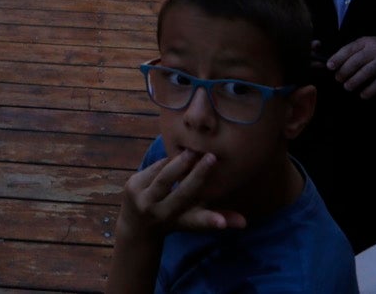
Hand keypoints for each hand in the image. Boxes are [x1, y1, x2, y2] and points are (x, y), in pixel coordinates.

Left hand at [115, 148, 245, 243]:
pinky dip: (167, 162)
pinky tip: (177, 158)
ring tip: (194, 152)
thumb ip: (214, 219)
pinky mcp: (131, 184)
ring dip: (179, 162)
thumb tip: (244, 222)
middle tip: (210, 156)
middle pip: (180, 190)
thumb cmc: (171, 219)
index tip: (224, 222)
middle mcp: (156, 212)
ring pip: (165, 174)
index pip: (196, 220)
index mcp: (175, 221)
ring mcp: (141, 198)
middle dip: (195, 173)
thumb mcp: (190, 221)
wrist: (136, 224)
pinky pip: (154, 167)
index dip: (212, 221)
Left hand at [327, 36, 375, 98]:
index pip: (349, 49)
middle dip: (344, 71)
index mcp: (366, 42)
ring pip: (366, 73)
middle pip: (356, 62)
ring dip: (354, 81)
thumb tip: (335, 62)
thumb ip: (354, 51)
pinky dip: (369, 90)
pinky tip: (363, 95)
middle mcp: (375, 51)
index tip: (330, 66)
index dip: (338, 58)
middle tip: (338, 78)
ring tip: (347, 87)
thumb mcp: (368, 43)